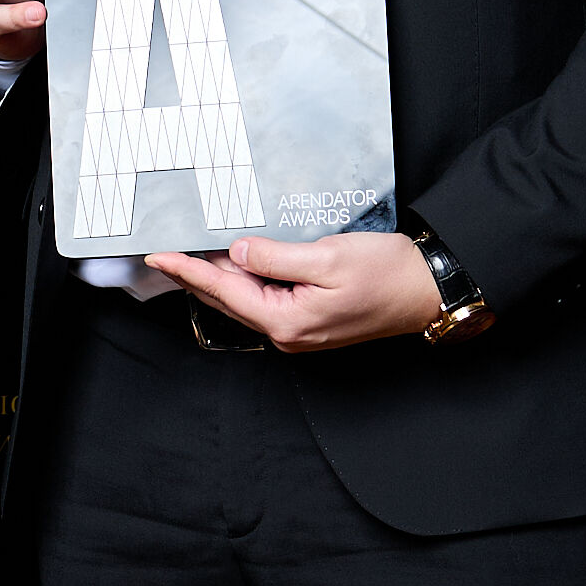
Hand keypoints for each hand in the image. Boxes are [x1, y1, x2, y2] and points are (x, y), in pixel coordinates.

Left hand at [145, 231, 447, 351]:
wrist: (427, 292)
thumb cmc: (387, 275)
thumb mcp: (328, 256)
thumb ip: (276, 257)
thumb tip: (237, 254)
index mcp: (286, 320)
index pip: (223, 290)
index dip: (187, 271)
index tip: (158, 256)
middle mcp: (287, 334)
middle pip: (228, 300)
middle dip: (195, 276)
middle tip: (166, 251)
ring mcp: (298, 332)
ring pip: (245, 301)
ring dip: (219, 279)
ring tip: (192, 254)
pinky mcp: (310, 323)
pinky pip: (265, 301)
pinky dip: (245, 282)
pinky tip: (237, 265)